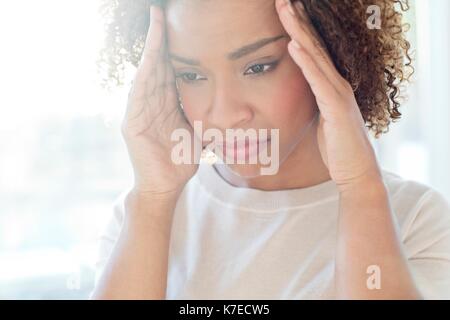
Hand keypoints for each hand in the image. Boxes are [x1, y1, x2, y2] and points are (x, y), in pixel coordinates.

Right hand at [122, 5, 199, 196]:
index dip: (173, 47)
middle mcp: (150, 103)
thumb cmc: (181, 159)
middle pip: (156, 65)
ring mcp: (139, 111)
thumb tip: (226, 104)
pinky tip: (150, 56)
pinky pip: (139, 93)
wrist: (166, 185)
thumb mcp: (196, 131)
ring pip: (146, 73)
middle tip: (162, 12)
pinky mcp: (133, 123)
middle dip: (159, 39)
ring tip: (156, 23)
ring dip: (151, 48)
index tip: (179, 25)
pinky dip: (144, 74)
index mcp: (166, 103)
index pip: (169, 69)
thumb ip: (203, 115)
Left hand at [275, 0, 382, 190]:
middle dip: (298, 21)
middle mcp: (336, 83)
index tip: (284, 11)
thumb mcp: (320, 119)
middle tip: (283, 0)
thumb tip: (300, 95)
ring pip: (316, 56)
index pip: (312, 51)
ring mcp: (338, 93)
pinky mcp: (336, 107)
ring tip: (286, 9)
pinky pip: (318, 80)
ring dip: (299, 31)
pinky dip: (306, 61)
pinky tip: (293, 44)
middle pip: (314, 46)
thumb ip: (313, 102)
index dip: (299, 30)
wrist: (355, 171)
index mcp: (330, 85)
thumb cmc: (337, 146)